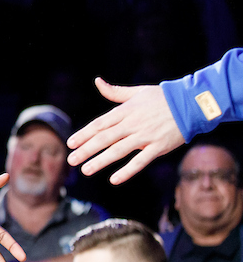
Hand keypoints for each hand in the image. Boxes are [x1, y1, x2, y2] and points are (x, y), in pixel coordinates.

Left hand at [67, 78, 184, 184]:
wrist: (191, 104)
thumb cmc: (162, 98)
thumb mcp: (137, 92)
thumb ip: (115, 92)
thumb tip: (97, 81)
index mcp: (125, 111)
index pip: (99, 124)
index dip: (84, 134)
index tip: (70, 143)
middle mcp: (132, 124)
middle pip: (104, 138)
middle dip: (86, 150)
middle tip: (71, 160)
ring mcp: (145, 136)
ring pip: (118, 151)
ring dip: (100, 161)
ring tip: (85, 170)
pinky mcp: (158, 147)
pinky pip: (140, 161)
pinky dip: (127, 171)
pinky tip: (114, 179)